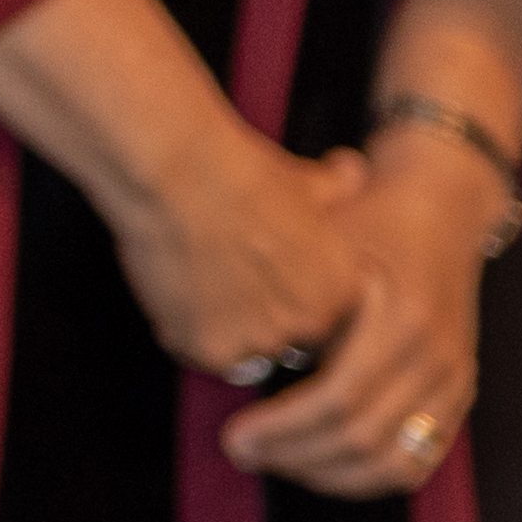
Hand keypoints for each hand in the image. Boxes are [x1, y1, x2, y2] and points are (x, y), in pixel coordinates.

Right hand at [105, 114, 363, 382]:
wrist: (179, 170)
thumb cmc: (241, 169)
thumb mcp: (303, 178)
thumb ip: (334, 188)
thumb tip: (350, 171)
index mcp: (342, 288)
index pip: (320, 316)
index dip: (287, 295)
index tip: (260, 269)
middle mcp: (309, 323)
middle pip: (281, 339)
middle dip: (255, 317)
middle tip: (222, 273)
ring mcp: (259, 340)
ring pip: (237, 350)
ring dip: (218, 327)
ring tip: (193, 277)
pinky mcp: (209, 349)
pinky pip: (194, 351)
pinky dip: (179, 328)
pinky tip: (171, 286)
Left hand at [220, 124, 494, 497]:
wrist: (440, 210)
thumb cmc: (366, 223)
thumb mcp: (324, 249)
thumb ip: (293, 308)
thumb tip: (235, 360)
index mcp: (402, 320)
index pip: (338, 401)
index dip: (282, 428)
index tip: (234, 435)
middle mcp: (436, 357)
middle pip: (363, 440)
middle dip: (295, 456)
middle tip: (241, 451)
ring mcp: (454, 380)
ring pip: (393, 464)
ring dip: (327, 475)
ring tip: (275, 461)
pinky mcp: (458, 395)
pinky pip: (416, 461)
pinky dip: (365, 477)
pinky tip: (318, 466)